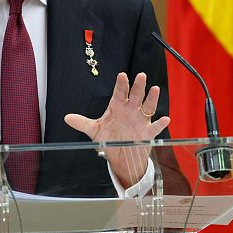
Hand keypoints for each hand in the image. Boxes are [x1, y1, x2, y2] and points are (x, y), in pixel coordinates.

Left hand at [64, 72, 169, 186]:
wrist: (120, 156)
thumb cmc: (109, 139)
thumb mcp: (94, 131)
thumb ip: (82, 123)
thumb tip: (67, 118)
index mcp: (118, 107)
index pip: (120, 92)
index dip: (121, 84)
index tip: (122, 75)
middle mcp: (131, 111)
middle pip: (136, 95)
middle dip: (138, 86)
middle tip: (141, 76)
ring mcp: (140, 121)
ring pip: (148, 107)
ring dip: (152, 99)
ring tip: (155, 89)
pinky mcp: (147, 133)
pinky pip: (155, 127)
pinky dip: (160, 123)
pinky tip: (165, 119)